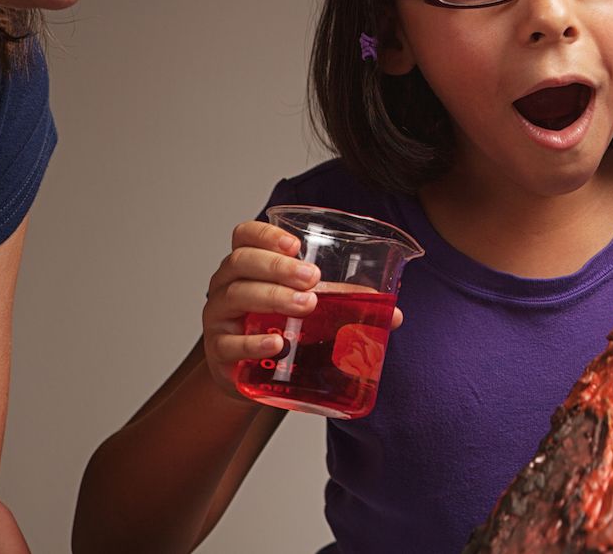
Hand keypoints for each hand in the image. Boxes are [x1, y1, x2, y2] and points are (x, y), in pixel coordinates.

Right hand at [201, 221, 405, 400]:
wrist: (253, 378)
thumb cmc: (280, 329)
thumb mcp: (310, 310)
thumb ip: (344, 304)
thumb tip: (394, 315)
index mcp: (248, 266)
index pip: (244, 236)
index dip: (266, 235)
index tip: (296, 245)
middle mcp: (227, 286)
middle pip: (242, 263)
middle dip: (278, 267)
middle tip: (313, 279)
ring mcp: (219, 318)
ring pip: (236, 296)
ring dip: (273, 297)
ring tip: (306, 306)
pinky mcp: (219, 353)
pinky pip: (229, 343)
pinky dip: (253, 343)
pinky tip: (276, 344)